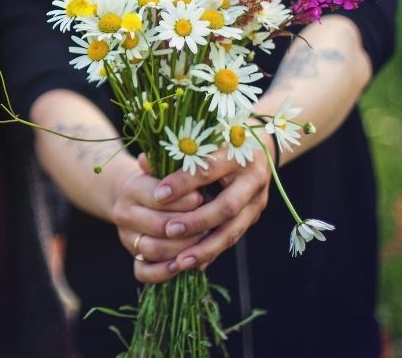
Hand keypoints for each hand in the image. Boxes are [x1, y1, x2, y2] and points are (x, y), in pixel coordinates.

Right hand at [108, 156, 205, 282]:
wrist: (133, 196)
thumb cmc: (159, 180)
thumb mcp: (164, 170)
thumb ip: (175, 169)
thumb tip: (191, 164)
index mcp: (131, 188)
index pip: (158, 198)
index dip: (183, 201)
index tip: (203, 198)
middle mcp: (124, 213)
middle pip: (158, 226)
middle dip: (188, 227)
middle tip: (211, 224)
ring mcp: (127, 237)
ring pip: (154, 250)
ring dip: (183, 250)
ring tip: (204, 243)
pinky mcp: (133, 256)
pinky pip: (143, 272)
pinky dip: (162, 273)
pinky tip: (182, 267)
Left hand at [144, 134, 273, 274]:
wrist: (258, 143)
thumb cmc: (220, 138)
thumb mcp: (201, 139)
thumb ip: (173, 152)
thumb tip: (143, 163)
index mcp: (236, 153)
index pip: (207, 170)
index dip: (182, 183)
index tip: (158, 195)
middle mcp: (252, 179)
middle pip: (226, 206)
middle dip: (196, 221)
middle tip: (168, 230)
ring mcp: (257, 200)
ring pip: (233, 230)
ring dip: (205, 247)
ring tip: (179, 260)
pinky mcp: (255, 216)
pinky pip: (233, 237)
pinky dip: (212, 251)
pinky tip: (192, 263)